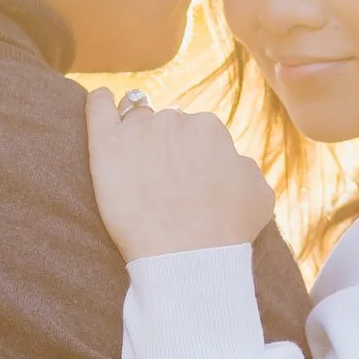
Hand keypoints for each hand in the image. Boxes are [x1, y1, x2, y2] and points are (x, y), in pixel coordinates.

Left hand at [86, 91, 277, 259]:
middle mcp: (174, 120)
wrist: (187, 259)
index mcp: (209, 128)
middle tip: (163, 184)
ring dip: (136, 137)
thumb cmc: (226, 232)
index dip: (194, 158)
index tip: (189, 181)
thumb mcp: (259, 193)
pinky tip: (103, 99)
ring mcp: (138, 130)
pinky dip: (101, 101)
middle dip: (165, 147)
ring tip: (135, 170)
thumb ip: (243, 165)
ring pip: (135, 121)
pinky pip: (99, 107)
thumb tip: (231, 159)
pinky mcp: (107, 146)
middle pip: (166, 125)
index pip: (197, 133)